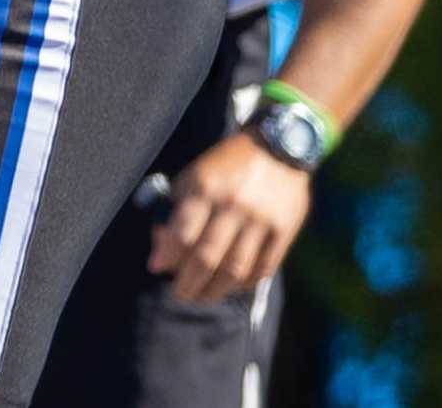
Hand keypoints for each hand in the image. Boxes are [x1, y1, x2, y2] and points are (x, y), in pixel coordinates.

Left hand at [147, 133, 312, 302]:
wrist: (280, 146)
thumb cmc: (226, 165)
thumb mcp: (194, 175)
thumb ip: (175, 210)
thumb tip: (160, 252)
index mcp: (206, 188)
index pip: (182, 233)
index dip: (168, 256)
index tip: (157, 269)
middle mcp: (234, 205)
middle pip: (207, 257)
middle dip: (189, 282)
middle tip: (179, 294)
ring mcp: (261, 220)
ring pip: (235, 268)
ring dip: (216, 290)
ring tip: (202, 296)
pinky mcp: (284, 230)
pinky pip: (263, 267)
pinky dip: (245, 283)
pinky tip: (232, 287)